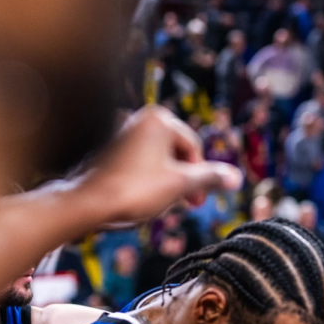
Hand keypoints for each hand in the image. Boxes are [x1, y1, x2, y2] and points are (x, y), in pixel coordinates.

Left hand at [74, 106, 241, 222]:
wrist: (87, 203)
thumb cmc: (131, 190)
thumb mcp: (180, 185)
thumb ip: (210, 178)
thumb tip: (236, 177)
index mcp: (159, 120)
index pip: (193, 147)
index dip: (200, 176)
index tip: (197, 201)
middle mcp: (140, 120)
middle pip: (176, 152)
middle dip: (181, 180)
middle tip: (182, 204)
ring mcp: (122, 133)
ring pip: (158, 160)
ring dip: (165, 182)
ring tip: (159, 203)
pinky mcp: (110, 150)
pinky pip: (139, 163)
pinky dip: (146, 180)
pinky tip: (141, 198)